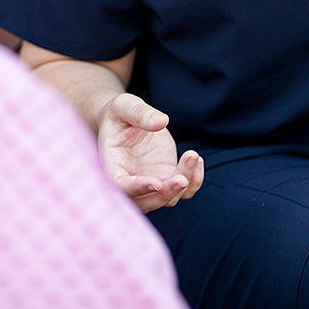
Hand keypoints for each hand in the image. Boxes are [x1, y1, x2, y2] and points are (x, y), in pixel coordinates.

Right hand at [98, 93, 203, 212]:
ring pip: (169, 198)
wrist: (126, 120)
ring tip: (193, 155)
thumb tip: (162, 122)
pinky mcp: (166, 177)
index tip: (156, 183)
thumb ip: (139, 113)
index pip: (121, 186)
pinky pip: (184, 191)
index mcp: (111, 166)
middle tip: (182, 178)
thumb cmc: (120, 113)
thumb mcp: (124, 105)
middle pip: (146, 202)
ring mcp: (150, 183)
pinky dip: (194, 181)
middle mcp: (129, 182)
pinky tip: (197, 159)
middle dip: (165, 194)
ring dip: (184, 184)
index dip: (137, 188)